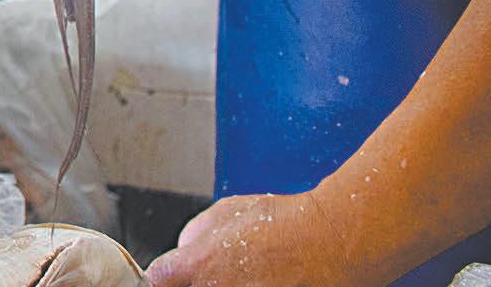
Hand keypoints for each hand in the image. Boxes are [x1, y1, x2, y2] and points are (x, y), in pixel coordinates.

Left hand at [148, 191, 353, 286]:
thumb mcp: (227, 210)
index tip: (170, 277)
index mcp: (200, 266)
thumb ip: (196, 233)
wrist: (334, 242)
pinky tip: (268, 280)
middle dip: (197, 282)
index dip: (163, 277)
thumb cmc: (285, 223)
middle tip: (219, 272)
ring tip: (251, 276)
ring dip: (225, 286)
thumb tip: (184, 249)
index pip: (157, 280)